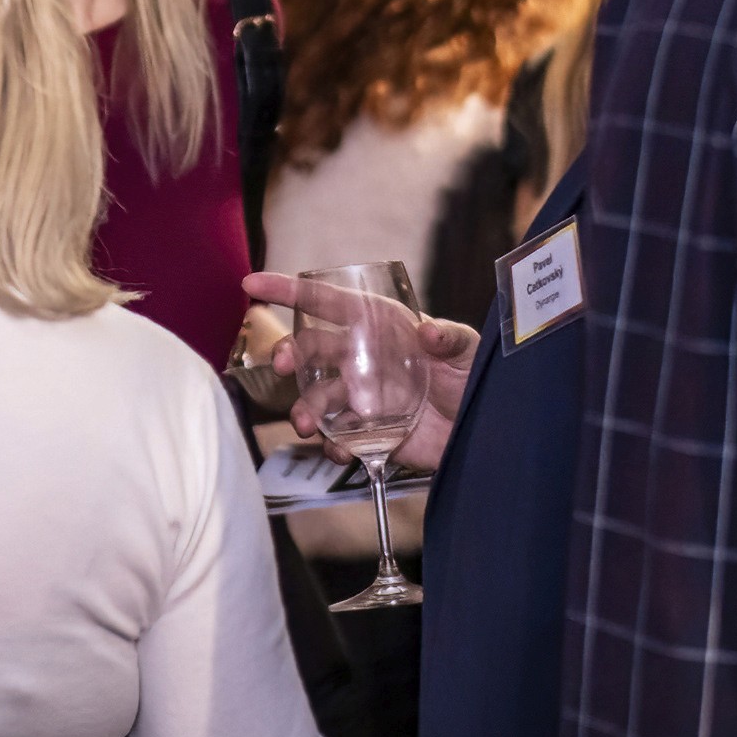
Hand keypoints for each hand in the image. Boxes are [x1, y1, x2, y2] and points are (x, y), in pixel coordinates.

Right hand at [242, 271, 477, 471]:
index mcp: (379, 326)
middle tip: (284, 365)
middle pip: (311, 349)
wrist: (484, 433)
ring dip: (304, 409)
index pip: (327, 302)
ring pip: (316, 397)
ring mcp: (359, 394)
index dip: (289, 290)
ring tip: (306, 426)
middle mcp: (361, 357)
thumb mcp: (469, 353)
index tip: (252, 284)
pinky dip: (332, 446)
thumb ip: (450, 339)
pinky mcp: (366, 430)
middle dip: (290, 353)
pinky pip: (337, 437)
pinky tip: (339, 451)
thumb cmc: (474, 380)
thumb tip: (428, 331)